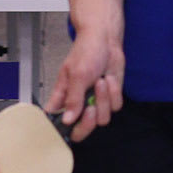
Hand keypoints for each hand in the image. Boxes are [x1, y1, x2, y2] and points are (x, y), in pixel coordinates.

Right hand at [45, 28, 124, 142]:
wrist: (106, 40)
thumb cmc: (86, 51)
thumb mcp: (76, 74)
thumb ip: (73, 99)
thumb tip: (67, 120)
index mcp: (63, 98)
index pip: (57, 123)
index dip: (61, 132)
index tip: (69, 128)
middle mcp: (78, 103)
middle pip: (82, 130)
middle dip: (89, 121)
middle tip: (90, 108)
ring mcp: (95, 102)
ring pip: (101, 119)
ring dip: (103, 99)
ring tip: (99, 81)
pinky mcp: (110, 97)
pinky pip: (115, 107)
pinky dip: (114, 92)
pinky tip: (108, 79)